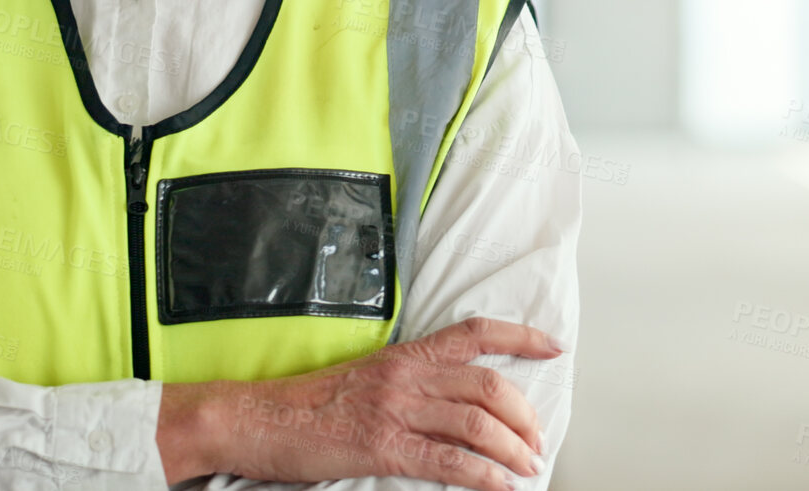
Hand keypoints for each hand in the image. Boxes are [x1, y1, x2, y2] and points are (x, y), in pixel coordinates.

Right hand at [162, 316, 565, 490]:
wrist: (255, 419)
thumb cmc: (305, 405)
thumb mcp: (365, 378)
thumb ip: (409, 383)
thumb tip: (451, 402)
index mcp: (404, 355)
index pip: (474, 333)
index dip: (520, 336)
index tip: (552, 345)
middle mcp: (406, 376)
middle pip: (487, 384)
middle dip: (524, 413)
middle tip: (537, 437)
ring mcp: (396, 410)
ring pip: (476, 422)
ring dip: (513, 446)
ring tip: (528, 465)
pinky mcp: (383, 447)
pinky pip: (448, 462)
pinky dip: (483, 476)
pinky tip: (501, 486)